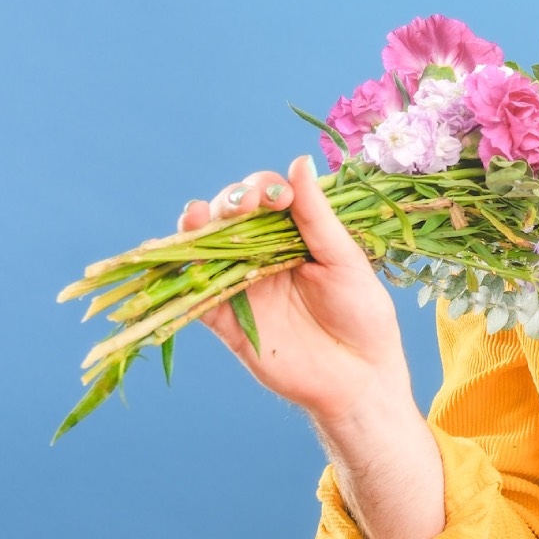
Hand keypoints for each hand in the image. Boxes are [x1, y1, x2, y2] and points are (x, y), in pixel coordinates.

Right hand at [178, 154, 412, 427]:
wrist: (359, 377)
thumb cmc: (362, 314)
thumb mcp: (344, 260)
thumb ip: (316, 217)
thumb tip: (299, 161)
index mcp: (293, 236)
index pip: (266, 198)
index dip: (265, 189)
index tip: (281, 198)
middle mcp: (262, 255)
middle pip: (229, 216)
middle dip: (231, 202)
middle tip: (246, 206)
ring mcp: (241, 286)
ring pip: (205, 249)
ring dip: (196, 229)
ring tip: (197, 215)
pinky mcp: (227, 321)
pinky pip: (195, 296)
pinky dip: (181, 277)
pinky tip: (176, 256)